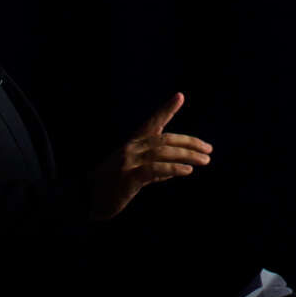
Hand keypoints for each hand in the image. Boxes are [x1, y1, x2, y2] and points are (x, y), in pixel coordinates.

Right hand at [88, 92, 212, 220]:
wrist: (86, 200)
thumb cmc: (110, 188)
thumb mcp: (133, 175)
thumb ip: (154, 170)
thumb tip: (175, 170)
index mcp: (131, 145)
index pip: (152, 123)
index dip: (166, 109)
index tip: (180, 96)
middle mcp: (131, 149)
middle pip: (165, 139)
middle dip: (189, 142)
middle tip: (208, 149)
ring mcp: (128, 162)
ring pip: (163, 153)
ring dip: (187, 155)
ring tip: (205, 160)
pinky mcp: (128, 178)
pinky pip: (155, 170)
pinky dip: (173, 169)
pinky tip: (188, 171)